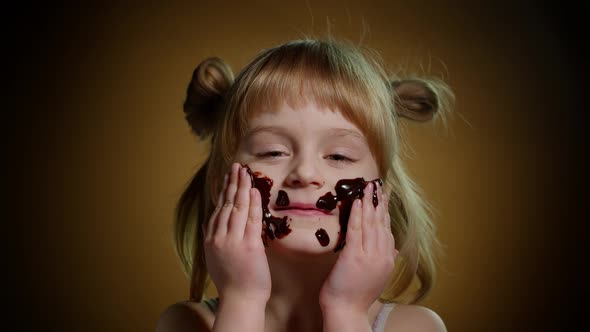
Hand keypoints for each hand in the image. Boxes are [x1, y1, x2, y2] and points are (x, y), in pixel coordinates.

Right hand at [204, 163, 270, 303]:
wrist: (240, 299)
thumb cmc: (231, 281)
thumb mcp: (214, 258)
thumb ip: (213, 239)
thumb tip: (210, 224)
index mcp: (210, 239)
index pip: (218, 209)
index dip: (224, 191)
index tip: (228, 177)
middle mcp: (219, 237)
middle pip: (226, 204)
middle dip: (232, 183)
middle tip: (237, 166)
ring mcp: (233, 241)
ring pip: (237, 207)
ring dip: (241, 187)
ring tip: (245, 171)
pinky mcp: (249, 245)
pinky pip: (250, 219)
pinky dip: (252, 202)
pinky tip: (253, 190)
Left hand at [319, 182, 396, 316]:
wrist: (347, 311)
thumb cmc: (357, 295)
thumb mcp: (378, 277)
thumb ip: (387, 260)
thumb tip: (395, 249)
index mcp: (388, 260)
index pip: (388, 230)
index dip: (386, 212)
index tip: (384, 197)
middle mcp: (382, 256)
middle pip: (381, 223)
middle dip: (379, 202)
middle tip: (377, 186)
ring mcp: (369, 256)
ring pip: (370, 224)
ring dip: (368, 204)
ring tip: (368, 188)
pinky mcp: (353, 256)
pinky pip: (356, 230)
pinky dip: (356, 214)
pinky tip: (356, 202)